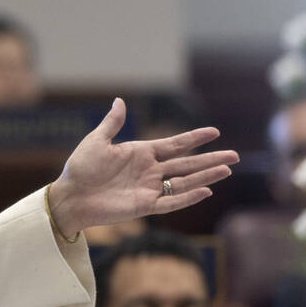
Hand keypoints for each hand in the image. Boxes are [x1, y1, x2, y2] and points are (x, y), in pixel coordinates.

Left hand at [48, 98, 238, 235]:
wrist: (70, 196)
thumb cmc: (80, 168)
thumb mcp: (96, 141)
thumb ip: (112, 123)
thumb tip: (120, 100)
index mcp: (141, 153)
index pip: (174, 144)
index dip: (194, 138)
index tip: (215, 132)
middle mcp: (149, 170)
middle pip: (186, 163)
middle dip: (210, 159)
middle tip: (235, 155)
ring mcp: (149, 189)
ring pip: (184, 182)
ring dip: (205, 176)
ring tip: (227, 170)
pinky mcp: (144, 206)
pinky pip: (170, 202)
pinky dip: (187, 197)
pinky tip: (206, 191)